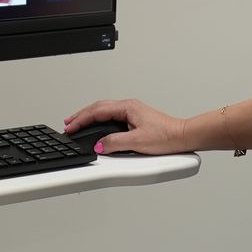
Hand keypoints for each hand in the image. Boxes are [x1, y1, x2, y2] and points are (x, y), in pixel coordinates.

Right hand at [63, 98, 189, 154]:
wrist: (183, 137)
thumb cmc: (166, 136)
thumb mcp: (136, 142)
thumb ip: (115, 143)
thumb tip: (100, 145)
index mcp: (127, 107)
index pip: (97, 111)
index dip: (81, 119)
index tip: (70, 127)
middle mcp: (129, 106)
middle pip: (98, 108)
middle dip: (81, 115)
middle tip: (68, 123)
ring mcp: (132, 112)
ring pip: (104, 111)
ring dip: (89, 116)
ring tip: (78, 123)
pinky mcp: (135, 119)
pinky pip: (111, 116)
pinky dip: (100, 120)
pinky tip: (97, 126)